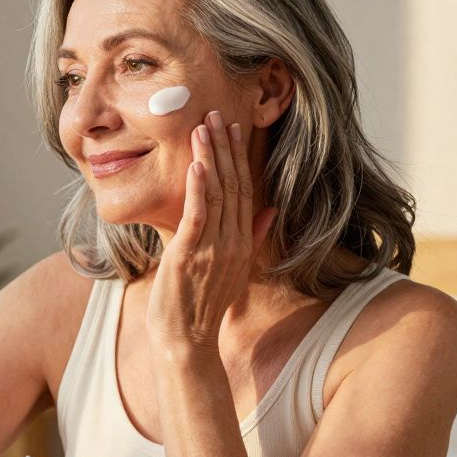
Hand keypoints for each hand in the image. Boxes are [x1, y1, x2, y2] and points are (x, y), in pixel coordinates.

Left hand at [146, 110, 276, 352]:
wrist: (186, 342)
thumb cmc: (202, 306)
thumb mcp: (234, 268)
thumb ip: (252, 237)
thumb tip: (269, 210)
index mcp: (242, 243)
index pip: (244, 191)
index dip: (238, 158)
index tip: (232, 130)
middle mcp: (233, 242)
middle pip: (233, 185)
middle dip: (224, 148)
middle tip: (216, 114)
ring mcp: (213, 248)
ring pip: (216, 194)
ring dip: (209, 158)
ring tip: (203, 127)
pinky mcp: (190, 255)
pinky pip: (198, 216)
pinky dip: (198, 189)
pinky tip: (197, 164)